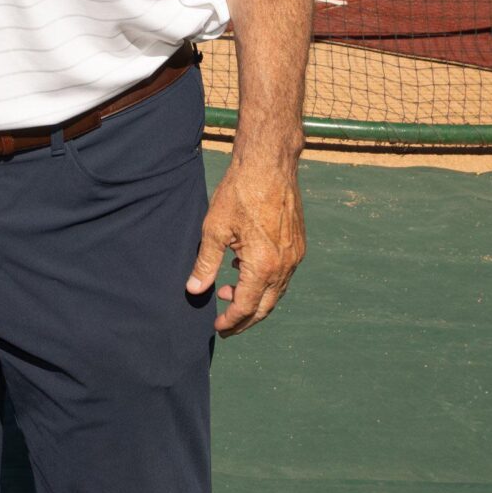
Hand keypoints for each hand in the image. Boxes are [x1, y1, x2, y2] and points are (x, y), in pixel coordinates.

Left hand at [186, 158, 304, 335]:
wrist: (269, 164)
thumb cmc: (239, 193)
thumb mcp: (214, 229)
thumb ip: (205, 264)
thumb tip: (194, 290)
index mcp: (263, 266)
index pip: (247, 307)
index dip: (231, 321)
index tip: (217, 328)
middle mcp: (284, 266)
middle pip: (266, 306)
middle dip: (245, 319)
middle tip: (225, 324)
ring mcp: (294, 256)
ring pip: (276, 291)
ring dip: (255, 299)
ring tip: (228, 292)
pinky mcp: (298, 244)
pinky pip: (283, 275)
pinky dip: (265, 282)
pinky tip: (244, 270)